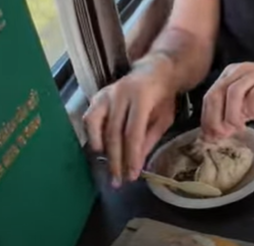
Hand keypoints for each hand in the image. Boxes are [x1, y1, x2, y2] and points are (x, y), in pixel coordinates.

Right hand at [83, 54, 176, 186]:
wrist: (153, 72)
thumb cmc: (162, 98)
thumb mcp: (164, 119)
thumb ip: (150, 139)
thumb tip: (136, 164)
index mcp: (142, 97)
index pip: (133, 132)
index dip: (131, 156)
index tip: (132, 176)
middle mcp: (120, 94)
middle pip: (113, 132)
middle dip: (116, 160)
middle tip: (119, 181)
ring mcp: (106, 94)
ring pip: (95, 125)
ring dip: (101, 151)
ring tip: (109, 169)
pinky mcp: (97, 96)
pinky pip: (89, 119)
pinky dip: (92, 136)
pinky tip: (100, 150)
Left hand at [201, 62, 253, 138]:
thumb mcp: (248, 106)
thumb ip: (232, 117)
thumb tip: (216, 134)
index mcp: (230, 75)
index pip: (210, 96)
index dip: (207, 118)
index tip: (210, 136)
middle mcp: (239, 71)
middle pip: (217, 93)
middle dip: (215, 118)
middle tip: (222, 135)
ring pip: (233, 92)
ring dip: (232, 114)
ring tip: (238, 127)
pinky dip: (253, 108)